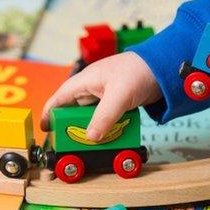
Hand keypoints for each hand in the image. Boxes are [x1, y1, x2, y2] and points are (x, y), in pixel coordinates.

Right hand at [41, 52, 161, 141]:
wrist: (164, 66)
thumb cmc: (139, 71)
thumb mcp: (119, 96)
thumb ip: (104, 117)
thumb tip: (91, 137)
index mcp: (85, 81)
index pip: (60, 98)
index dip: (50, 114)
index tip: (45, 130)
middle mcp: (92, 87)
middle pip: (74, 110)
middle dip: (71, 126)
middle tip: (70, 143)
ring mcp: (104, 94)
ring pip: (90, 115)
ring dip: (90, 128)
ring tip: (89, 143)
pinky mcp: (117, 101)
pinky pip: (105, 117)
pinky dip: (105, 126)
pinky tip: (108, 136)